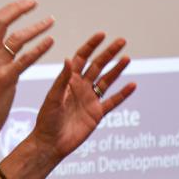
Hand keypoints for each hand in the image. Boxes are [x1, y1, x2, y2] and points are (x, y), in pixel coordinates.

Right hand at [0, 0, 53, 141]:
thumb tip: (5, 47)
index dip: (10, 9)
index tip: (25, 3)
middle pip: (0, 21)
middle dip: (18, 8)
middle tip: (35, 2)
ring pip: (16, 38)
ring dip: (36, 27)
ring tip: (51, 21)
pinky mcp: (4, 80)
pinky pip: (24, 59)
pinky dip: (39, 48)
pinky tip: (51, 41)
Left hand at [28, 32, 135, 163]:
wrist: (51, 144)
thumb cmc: (46, 120)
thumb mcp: (53, 98)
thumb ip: (62, 79)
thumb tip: (69, 59)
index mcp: (68, 80)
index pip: (81, 58)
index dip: (91, 46)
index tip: (102, 35)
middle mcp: (80, 87)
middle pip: (97, 66)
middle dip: (108, 53)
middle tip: (121, 41)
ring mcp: (90, 100)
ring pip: (106, 81)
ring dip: (117, 70)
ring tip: (127, 58)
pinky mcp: (97, 114)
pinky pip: (112, 101)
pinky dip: (122, 94)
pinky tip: (132, 84)